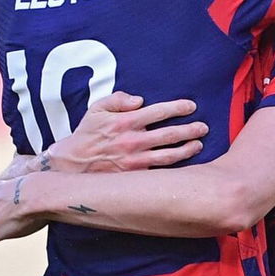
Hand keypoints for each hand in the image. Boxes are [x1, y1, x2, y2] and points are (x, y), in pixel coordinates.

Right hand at [49, 92, 206, 171]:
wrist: (70, 164)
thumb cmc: (86, 134)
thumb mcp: (96, 109)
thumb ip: (117, 99)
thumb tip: (139, 99)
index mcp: (125, 122)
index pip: (158, 112)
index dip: (178, 108)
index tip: (191, 106)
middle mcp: (133, 141)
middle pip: (169, 134)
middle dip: (190, 130)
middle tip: (204, 127)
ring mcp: (135, 160)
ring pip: (168, 156)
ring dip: (187, 149)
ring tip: (198, 144)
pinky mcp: (135, 176)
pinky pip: (159, 171)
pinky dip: (174, 168)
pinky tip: (186, 165)